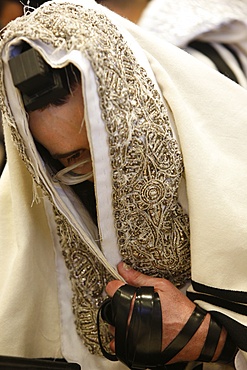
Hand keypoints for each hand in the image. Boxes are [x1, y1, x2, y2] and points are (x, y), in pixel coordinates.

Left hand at [106, 262, 225, 363]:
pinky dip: (120, 337)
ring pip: (113, 325)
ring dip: (119, 319)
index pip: (111, 289)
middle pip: (112, 306)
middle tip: (132, 302)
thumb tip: (123, 268)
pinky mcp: (134, 350)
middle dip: (119, 302)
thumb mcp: (162, 286)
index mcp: (134, 303)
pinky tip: (131, 330)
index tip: (120, 287)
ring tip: (134, 317)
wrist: (194, 334)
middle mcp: (130, 321)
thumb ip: (139, 278)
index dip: (116, 285)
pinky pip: (117, 344)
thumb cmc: (181, 312)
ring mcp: (131, 337)